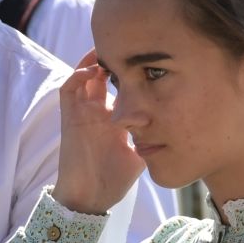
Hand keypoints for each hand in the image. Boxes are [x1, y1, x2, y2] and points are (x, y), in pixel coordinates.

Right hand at [50, 51, 145, 215]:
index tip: (147, 58)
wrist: (90, 198)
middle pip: (101, 74)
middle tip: (127, 44)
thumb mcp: (140, 154)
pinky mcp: (68, 118)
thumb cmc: (114, 180)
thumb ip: (152, 139)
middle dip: (112, 58)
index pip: (120, 87)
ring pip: (82, 76)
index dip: (130, 71)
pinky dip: (78, 76)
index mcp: (113, 118)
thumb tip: (175, 127)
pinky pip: (68, 89)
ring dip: (92, 60)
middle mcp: (96, 112)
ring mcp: (81, 114)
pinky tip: (92, 69)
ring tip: (107, 48)